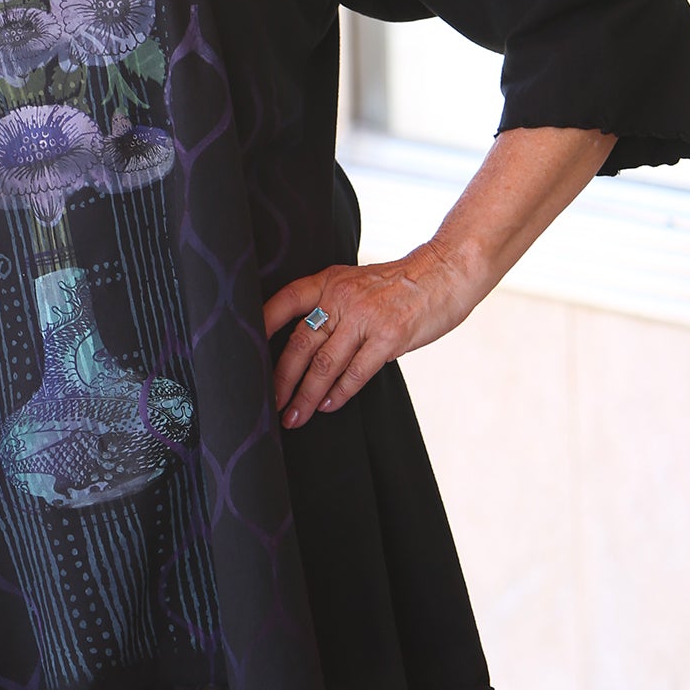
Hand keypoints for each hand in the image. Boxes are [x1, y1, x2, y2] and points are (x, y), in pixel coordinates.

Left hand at [263, 240, 475, 425]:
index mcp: (330, 281)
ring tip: (294, 417)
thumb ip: (334, 306)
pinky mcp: (388, 338)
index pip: (285, 302)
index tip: (243, 355)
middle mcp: (342, 298)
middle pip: (299, 344)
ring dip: (306, 396)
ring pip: (324, 365)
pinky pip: (355, 373)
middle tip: (268, 405)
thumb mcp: (358, 282)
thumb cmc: (401, 283)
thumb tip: (308, 344)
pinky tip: (328, 406)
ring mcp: (365, 318)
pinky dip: (339, 394)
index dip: (261, 326)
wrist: (446, 272)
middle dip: (280, 379)